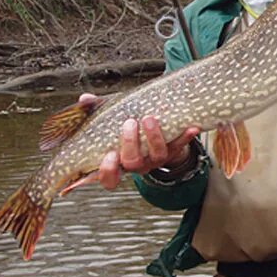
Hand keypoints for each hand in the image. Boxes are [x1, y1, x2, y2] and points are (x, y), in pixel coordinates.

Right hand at [79, 93, 200, 189]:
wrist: (155, 131)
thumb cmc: (126, 126)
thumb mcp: (109, 118)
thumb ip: (95, 110)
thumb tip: (84, 98)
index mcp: (117, 162)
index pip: (108, 178)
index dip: (108, 171)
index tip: (109, 154)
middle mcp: (137, 164)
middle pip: (133, 163)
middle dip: (130, 144)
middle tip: (129, 123)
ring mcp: (156, 159)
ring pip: (157, 156)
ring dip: (154, 138)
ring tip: (149, 119)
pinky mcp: (173, 151)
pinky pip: (180, 146)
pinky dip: (185, 137)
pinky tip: (191, 127)